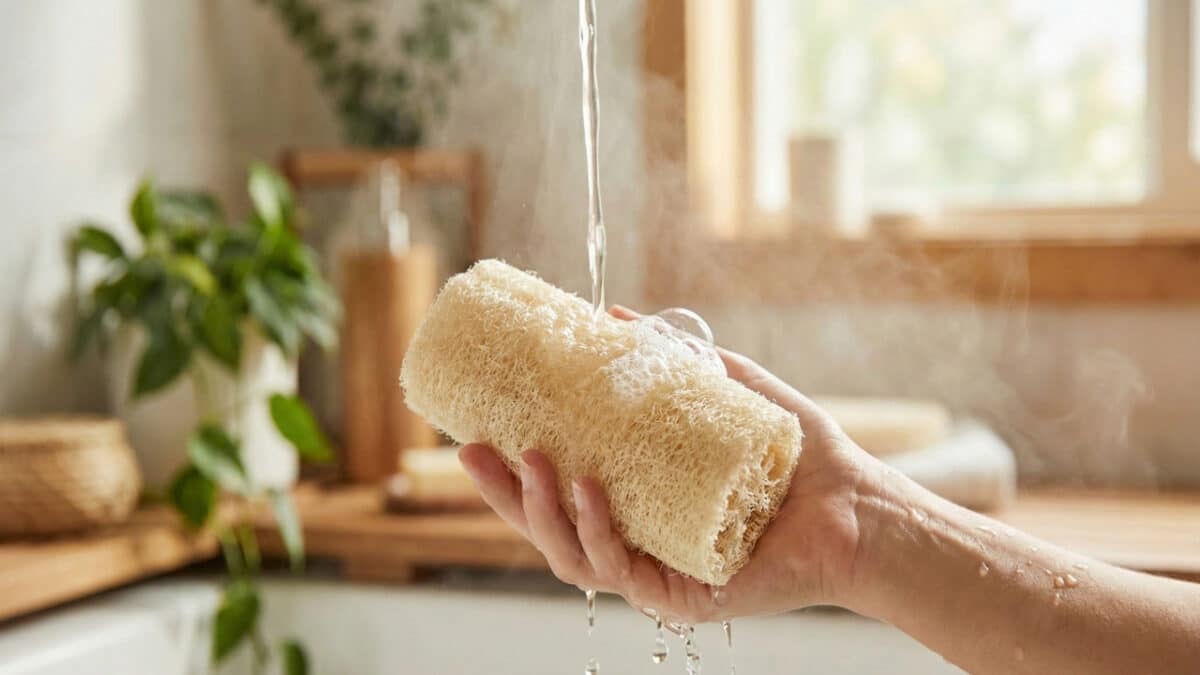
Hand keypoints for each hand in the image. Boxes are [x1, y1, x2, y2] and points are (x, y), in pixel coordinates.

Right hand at [459, 305, 878, 624]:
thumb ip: (673, 362)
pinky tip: (590, 491)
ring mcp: (655, 574)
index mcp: (638, 505)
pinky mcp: (679, 596)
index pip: (558, 495)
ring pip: (572, 557)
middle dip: (504, 496)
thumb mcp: (725, 392)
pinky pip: (621, 570)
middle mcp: (638, 543)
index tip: (475, 432)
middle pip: (548, 530)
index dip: (510, 473)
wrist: (856, 504)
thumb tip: (611, 317)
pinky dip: (599, 532)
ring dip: (541, 511)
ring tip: (532, 459)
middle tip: (473, 451)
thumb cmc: (795, 458)